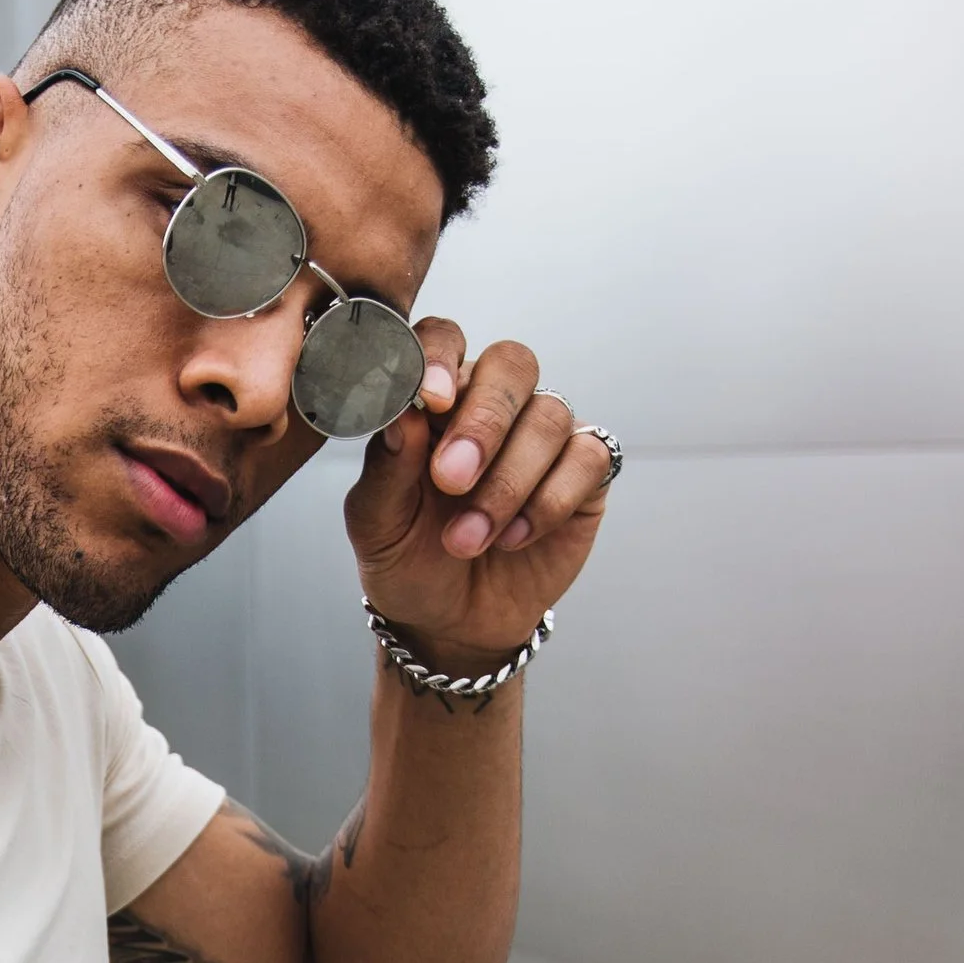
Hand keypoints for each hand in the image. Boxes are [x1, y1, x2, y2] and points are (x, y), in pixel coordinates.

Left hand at [344, 322, 615, 669]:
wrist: (450, 622)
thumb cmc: (407, 561)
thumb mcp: (377, 525)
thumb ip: (385, 469)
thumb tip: (403, 417)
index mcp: (436, 399)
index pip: (445, 340)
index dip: (442, 358)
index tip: (432, 400)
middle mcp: (494, 404)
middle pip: (512, 364)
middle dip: (484, 421)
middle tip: (451, 480)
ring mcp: (542, 435)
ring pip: (548, 416)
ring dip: (507, 482)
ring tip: (468, 539)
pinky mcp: (583, 473)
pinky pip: (587, 458)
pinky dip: (549, 501)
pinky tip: (515, 538)